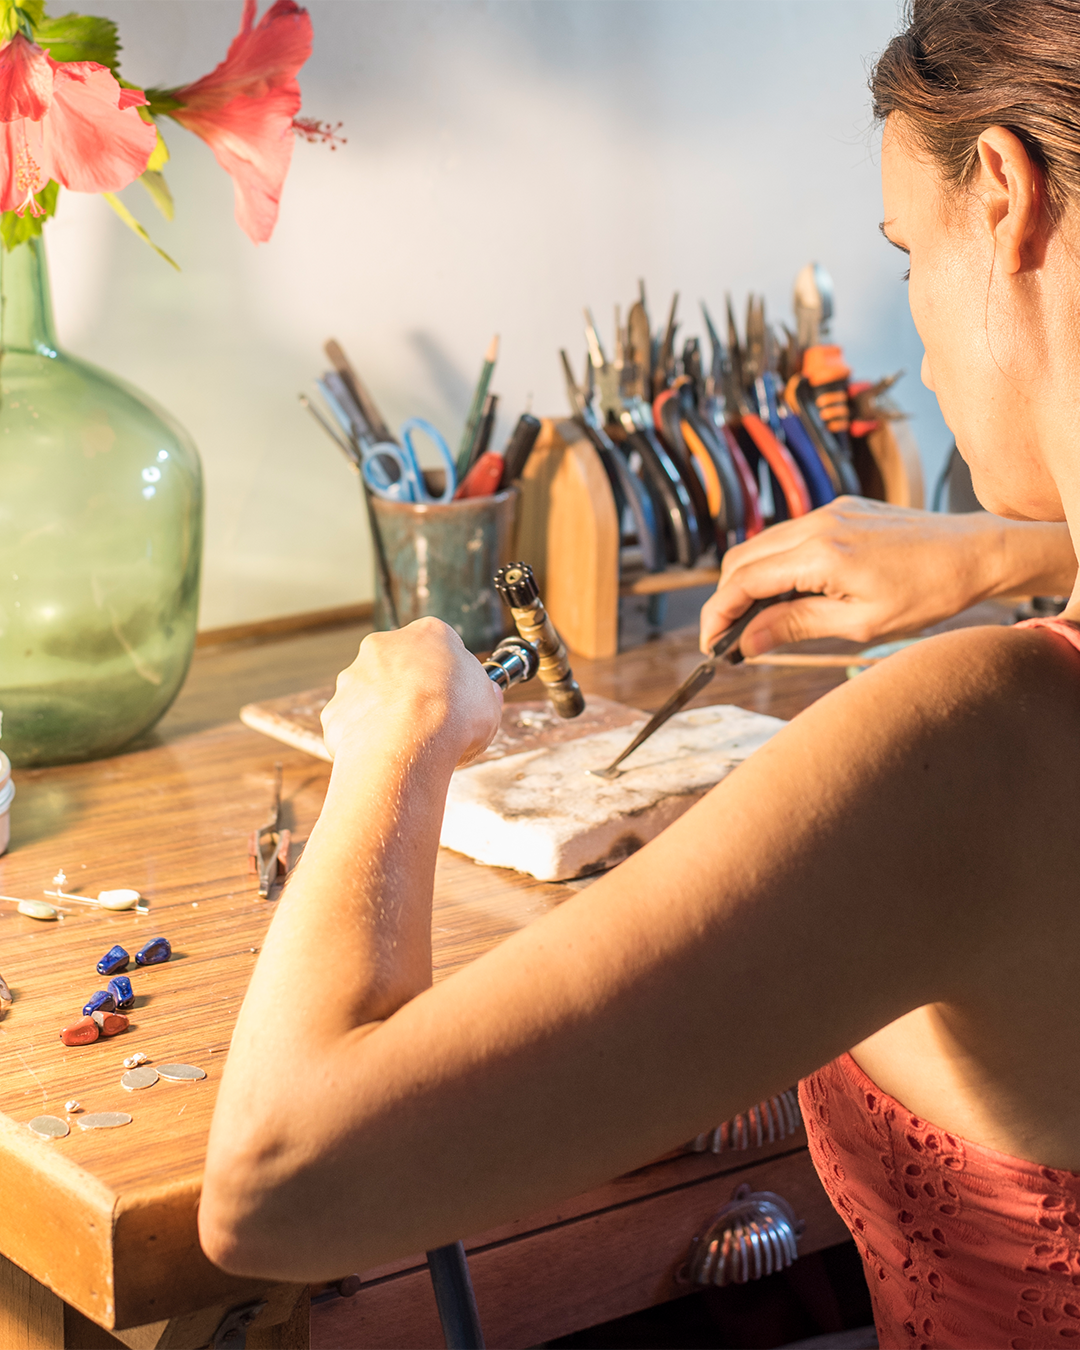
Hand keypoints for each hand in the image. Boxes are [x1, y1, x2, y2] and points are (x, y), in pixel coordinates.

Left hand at [321, 618, 502, 766]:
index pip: (441, 645)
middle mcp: (385, 646)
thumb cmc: (452, 720)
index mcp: (428, 634)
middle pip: (401, 664)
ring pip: (372, 693)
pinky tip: (384, 753)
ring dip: (386, 712)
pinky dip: (365, 737)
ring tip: (407, 743)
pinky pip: (353, 722)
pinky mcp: (336, 708)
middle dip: (412, 689)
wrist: (406, 747)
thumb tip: (484, 694)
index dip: (450, 674)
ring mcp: (355, 676)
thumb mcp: (489, 702)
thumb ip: (483, 692)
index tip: (457, 697)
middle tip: (431, 720)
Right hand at [699, 497, 1011, 655]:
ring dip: (749, 581)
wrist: (975, 552)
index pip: (744, 582)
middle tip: (728, 638)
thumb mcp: (860, 623)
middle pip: (742, 559)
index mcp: (821, 554)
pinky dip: (776, 564)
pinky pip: (790, 535)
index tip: (711, 645)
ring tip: (757, 621)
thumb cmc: (928, 593)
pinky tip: (789, 593)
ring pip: (762, 545)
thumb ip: (797, 626)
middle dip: (725, 599)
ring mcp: (829, 511)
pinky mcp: (841, 509)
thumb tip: (747, 643)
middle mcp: (818, 523)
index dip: (718, 615)